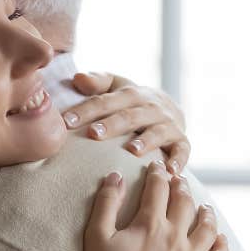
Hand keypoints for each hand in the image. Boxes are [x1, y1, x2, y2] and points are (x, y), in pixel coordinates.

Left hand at [62, 72, 190, 174]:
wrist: (170, 108)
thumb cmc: (132, 101)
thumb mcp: (116, 87)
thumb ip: (98, 82)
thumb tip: (77, 78)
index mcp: (131, 94)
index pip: (106, 101)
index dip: (87, 110)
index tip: (66, 121)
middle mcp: (151, 108)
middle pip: (130, 116)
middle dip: (112, 125)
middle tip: (93, 134)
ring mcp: (168, 124)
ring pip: (157, 132)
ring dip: (146, 141)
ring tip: (132, 150)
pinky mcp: (181, 141)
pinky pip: (182, 150)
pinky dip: (178, 160)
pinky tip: (170, 172)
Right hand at [81, 161, 227, 250]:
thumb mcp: (96, 238)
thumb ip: (106, 203)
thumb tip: (115, 176)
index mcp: (150, 224)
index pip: (158, 189)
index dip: (157, 174)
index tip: (156, 167)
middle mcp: (176, 237)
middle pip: (185, 203)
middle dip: (181, 187)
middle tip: (179, 180)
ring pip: (207, 228)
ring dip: (206, 212)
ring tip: (205, 206)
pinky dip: (221, 245)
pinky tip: (220, 239)